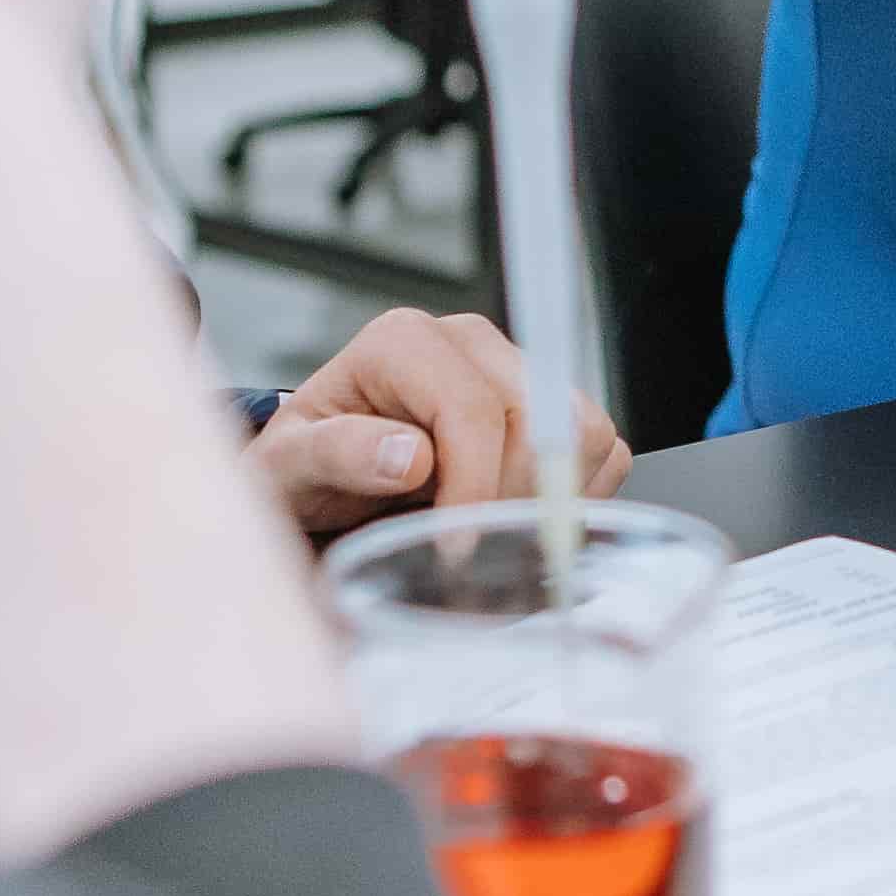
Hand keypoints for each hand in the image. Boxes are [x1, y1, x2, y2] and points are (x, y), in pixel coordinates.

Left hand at [246, 308, 633, 537]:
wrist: (324, 476)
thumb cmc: (307, 469)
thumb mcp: (291, 469)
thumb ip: (337, 454)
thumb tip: (409, 455)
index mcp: (404, 343)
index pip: (472, 410)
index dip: (473, 488)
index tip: (453, 550)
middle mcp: (469, 343)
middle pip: (541, 421)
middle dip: (509, 501)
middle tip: (469, 552)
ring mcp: (518, 370)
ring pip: (585, 433)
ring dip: (546, 500)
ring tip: (488, 535)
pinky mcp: (553, 406)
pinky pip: (604, 452)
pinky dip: (572, 498)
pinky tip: (515, 520)